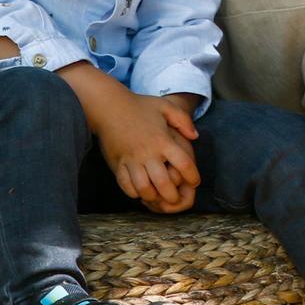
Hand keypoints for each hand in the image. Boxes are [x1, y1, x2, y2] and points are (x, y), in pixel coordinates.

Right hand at [93, 90, 199, 212]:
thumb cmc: (139, 105)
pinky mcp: (116, 165)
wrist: (109, 106)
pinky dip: (133, 193)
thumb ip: (183, 120)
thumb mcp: (166, 106)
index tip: (195, 182)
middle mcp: (148, 153)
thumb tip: (195, 136)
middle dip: (173, 196)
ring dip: (153, 197)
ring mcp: (131, 160)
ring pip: (144, 188)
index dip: (193, 176)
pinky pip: (125, 185)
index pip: (183, 164)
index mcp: (163, 141)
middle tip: (176, 199)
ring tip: (158, 198)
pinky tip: (140, 192)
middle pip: (164, 183)